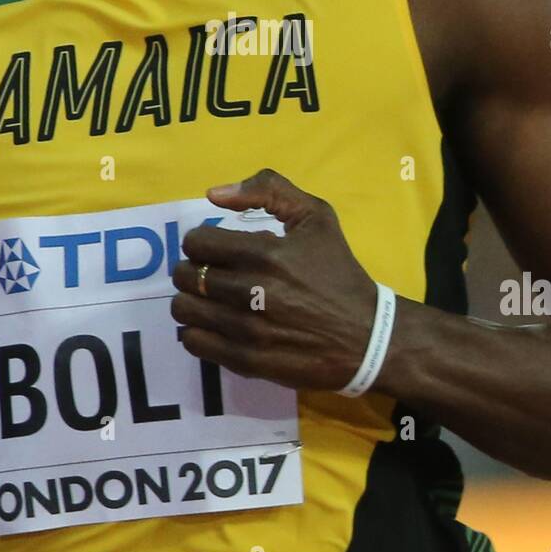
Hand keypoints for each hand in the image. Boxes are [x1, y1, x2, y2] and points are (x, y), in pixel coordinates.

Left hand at [171, 168, 378, 390]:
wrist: (366, 336)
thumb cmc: (338, 272)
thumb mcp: (316, 216)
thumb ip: (268, 190)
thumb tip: (213, 195)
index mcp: (266, 253)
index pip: (197, 243)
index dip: (200, 241)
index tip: (214, 248)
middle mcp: (252, 291)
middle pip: (186, 276)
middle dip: (192, 269)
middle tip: (209, 273)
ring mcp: (247, 330)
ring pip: (184, 310)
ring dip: (190, 301)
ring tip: (208, 299)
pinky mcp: (247, 361)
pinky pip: (195, 343)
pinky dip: (196, 332)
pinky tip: (214, 325)